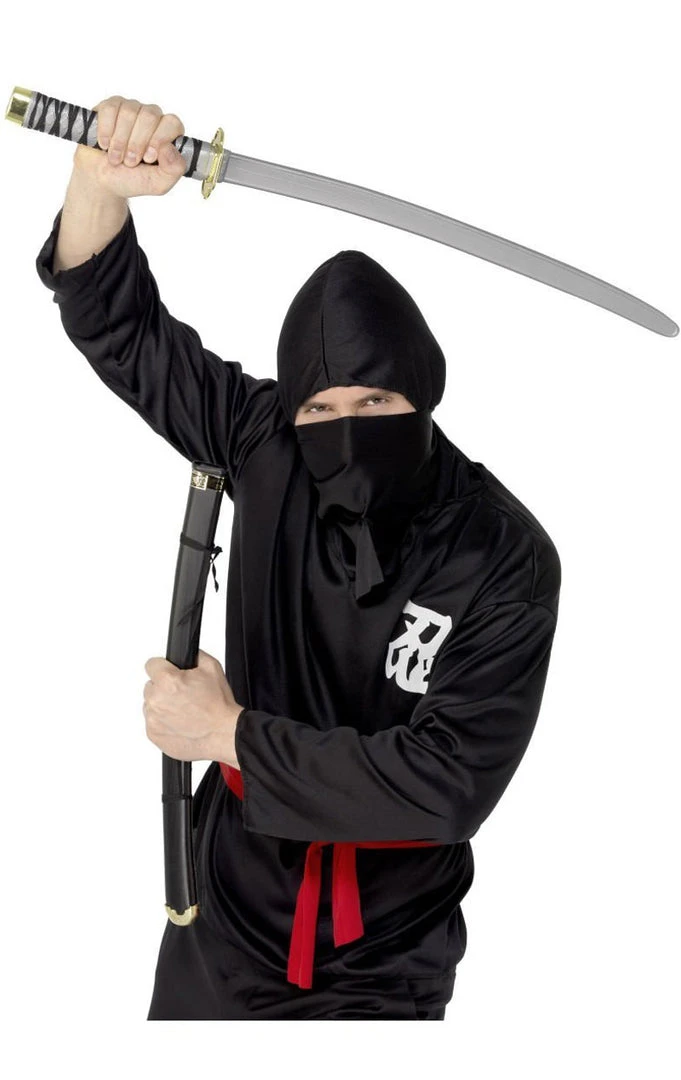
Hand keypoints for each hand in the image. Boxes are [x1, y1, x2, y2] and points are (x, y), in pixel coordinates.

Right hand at [72, 95, 186, 198]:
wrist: (103, 179)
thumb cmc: (132, 180)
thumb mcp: (158, 183)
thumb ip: (174, 169)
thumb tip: (169, 147)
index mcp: (167, 134)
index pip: (172, 123)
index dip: (159, 139)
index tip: (148, 158)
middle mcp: (152, 118)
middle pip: (150, 116)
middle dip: (137, 143)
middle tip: (130, 162)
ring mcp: (132, 109)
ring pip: (129, 112)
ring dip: (120, 141)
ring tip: (116, 158)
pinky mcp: (110, 107)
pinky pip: (110, 109)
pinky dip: (106, 130)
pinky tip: (104, 144)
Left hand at [143, 648, 242, 763]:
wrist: (223, 734)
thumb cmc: (218, 706)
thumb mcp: (212, 668)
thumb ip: (195, 655)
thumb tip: (188, 653)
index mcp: (167, 681)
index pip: (151, 664)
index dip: (163, 667)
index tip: (170, 674)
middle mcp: (156, 700)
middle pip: (151, 685)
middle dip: (164, 688)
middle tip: (182, 695)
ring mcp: (153, 719)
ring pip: (151, 705)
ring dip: (162, 705)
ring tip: (183, 711)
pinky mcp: (153, 734)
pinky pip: (152, 722)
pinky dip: (163, 722)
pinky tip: (180, 722)